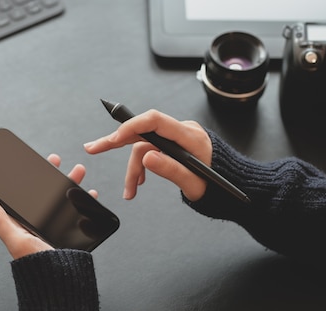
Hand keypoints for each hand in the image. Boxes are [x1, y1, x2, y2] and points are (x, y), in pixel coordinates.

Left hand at [0, 154, 97, 259]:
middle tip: (56, 161)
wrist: (62, 280)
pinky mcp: (71, 232)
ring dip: (71, 184)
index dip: (31, 178)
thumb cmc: (38, 264)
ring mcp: (55, 227)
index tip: (38, 162)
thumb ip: (0, 220)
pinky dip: (85, 201)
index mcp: (23, 224)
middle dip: (53, 176)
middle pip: (46, 193)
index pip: (25, 195)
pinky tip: (90, 194)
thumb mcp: (16, 240)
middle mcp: (38, 224)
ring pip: (63, 199)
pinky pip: (78, 212)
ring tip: (78, 172)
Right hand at [83, 109, 210, 201]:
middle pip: (142, 130)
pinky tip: (138, 183)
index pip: (154, 121)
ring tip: (130, 191)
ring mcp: (176, 136)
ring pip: (143, 146)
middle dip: (116, 141)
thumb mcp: (195, 184)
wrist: (232, 184)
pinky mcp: (173, 144)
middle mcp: (181, 131)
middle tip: (93, 147)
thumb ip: (171, 170)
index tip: (113, 139)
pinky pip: (150, 151)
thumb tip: (147, 158)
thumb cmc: (218, 186)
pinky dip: (141, 167)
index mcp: (189, 136)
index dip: (131, 127)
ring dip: (132, 169)